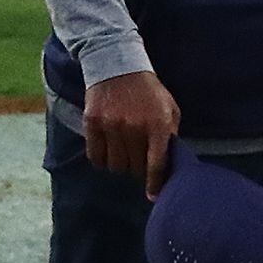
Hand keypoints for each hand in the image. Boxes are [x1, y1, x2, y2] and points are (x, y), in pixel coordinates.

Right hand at [83, 68, 180, 196]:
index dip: (155, 184)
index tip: (154, 196)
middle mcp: (134, 128)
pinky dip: (102, 159)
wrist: (117, 65)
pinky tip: (107, 151)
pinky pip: (95, 156)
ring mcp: (111, 126)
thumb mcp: (169, 108)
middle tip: (138, 160)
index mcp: (157, 124)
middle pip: (134, 168)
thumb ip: (170, 134)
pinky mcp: (92, 123)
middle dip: (138, 169)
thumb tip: (168, 164)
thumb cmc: (148, 90)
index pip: (156, 164)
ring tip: (123, 153)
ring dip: (120, 164)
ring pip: (115, 165)